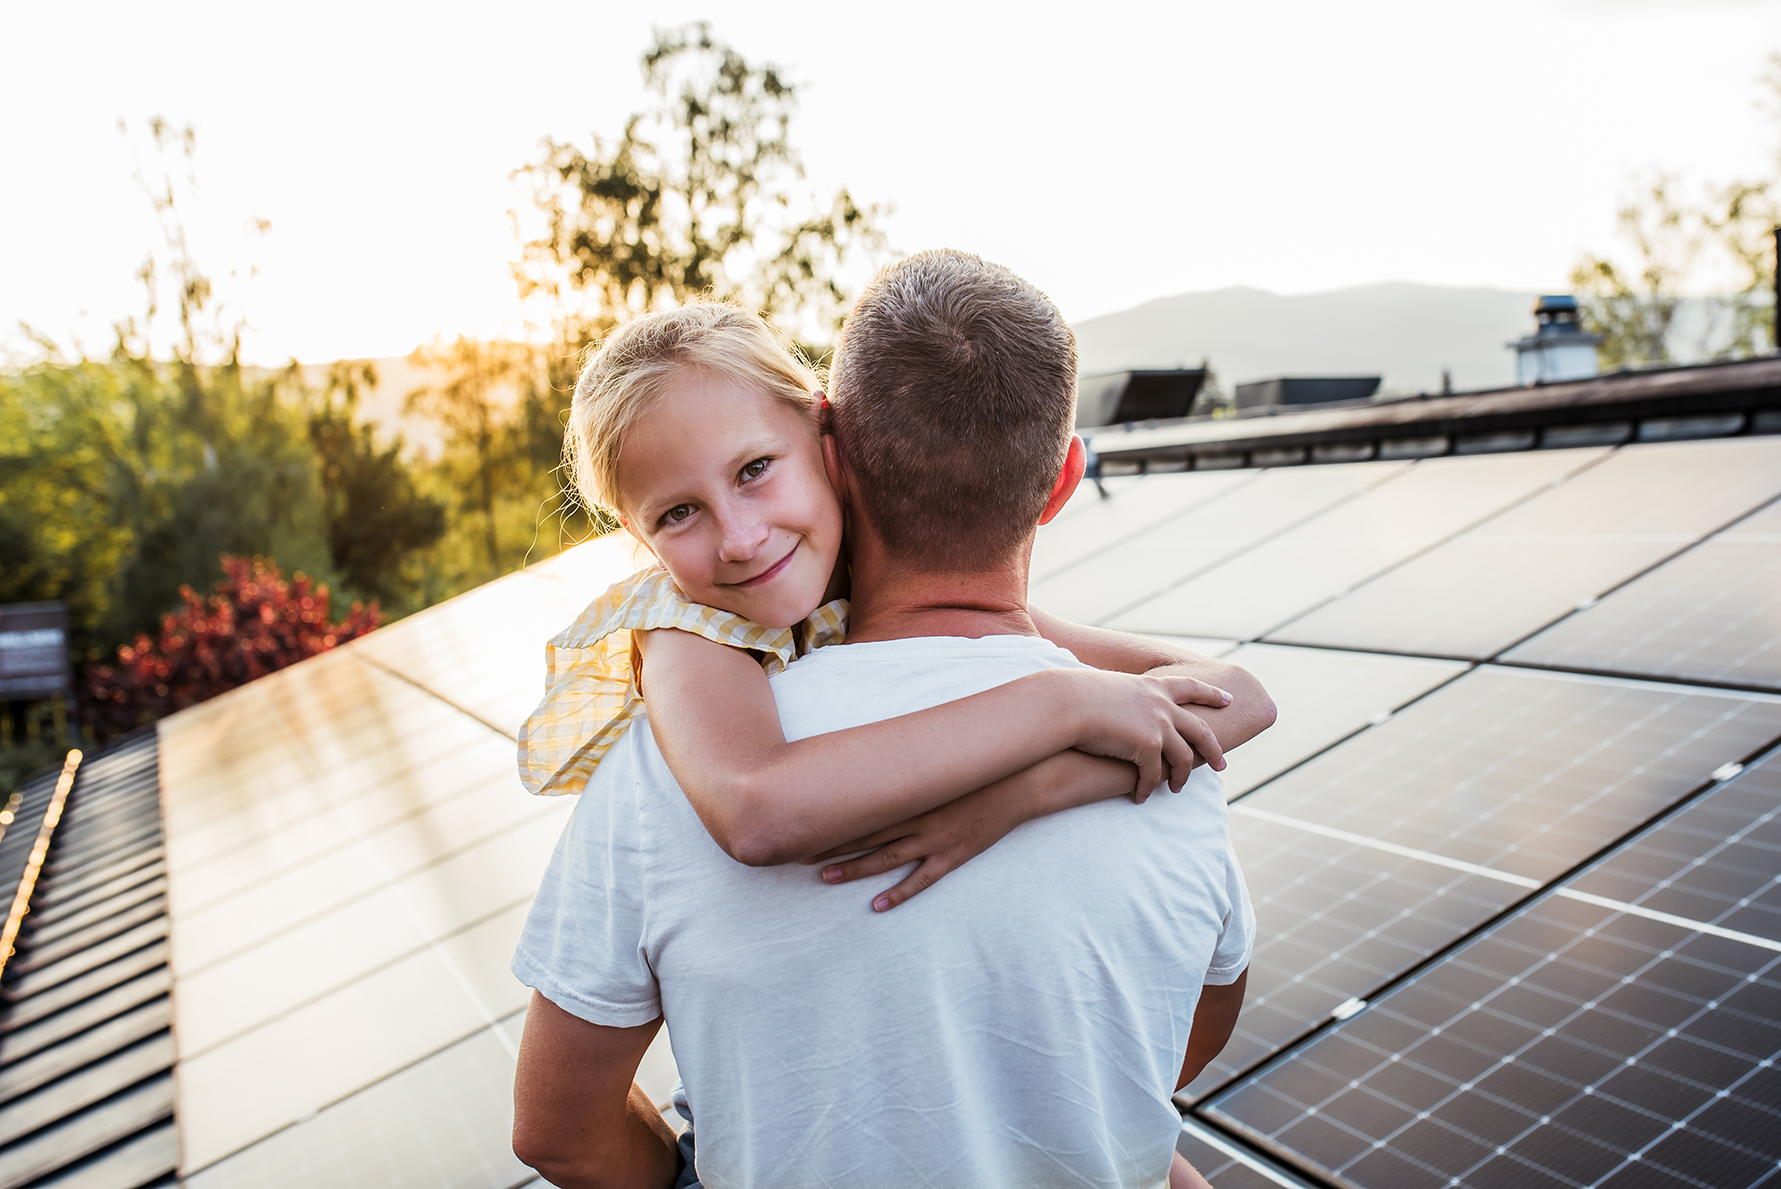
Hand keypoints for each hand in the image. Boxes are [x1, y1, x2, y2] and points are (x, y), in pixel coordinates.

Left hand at [806, 782, 1018, 911]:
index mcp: (911, 793)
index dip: (831, 818)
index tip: (803, 824)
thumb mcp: (938, 763)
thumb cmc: (976, 768)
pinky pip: (921, 880)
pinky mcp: (953, 855)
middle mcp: (917, 818)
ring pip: (885, 858)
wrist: (1020, 781)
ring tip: (825, 877)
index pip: (861, 808)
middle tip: (799, 854)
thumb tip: (878, 760)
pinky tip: (877, 905)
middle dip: (831, 844)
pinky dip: (898, 894)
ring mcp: (935, 839)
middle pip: (864, 834)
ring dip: (854, 868)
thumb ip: (910, 766)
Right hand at [1062, 669, 1228, 798]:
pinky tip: (1140, 797)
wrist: (1066, 702)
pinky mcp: (1148, 747)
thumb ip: (1123, 698)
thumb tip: (1118, 707)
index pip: (1191, 687)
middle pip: (1200, 729)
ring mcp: (1159, 725)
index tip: (1228, 699)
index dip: (1211, 693)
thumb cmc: (1074, 695)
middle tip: (1221, 765)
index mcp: (1153, 687)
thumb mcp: (1107, 688)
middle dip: (1214, 748)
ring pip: (1183, 758)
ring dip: (1181, 777)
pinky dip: (1148, 789)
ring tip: (1177, 789)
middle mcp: (1163, 705)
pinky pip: (1154, 775)